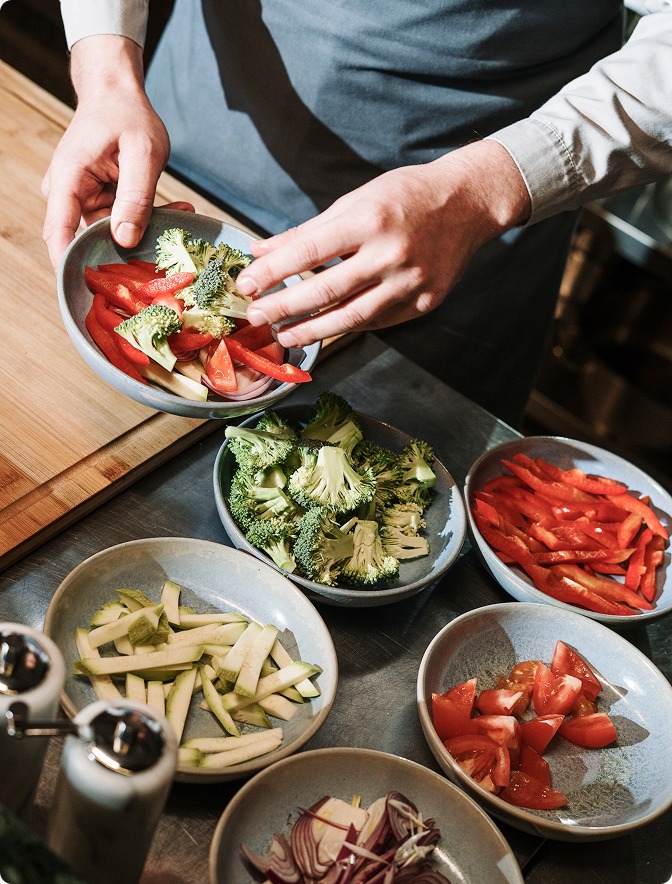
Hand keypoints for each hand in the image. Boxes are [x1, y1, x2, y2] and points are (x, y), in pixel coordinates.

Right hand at [42, 36, 171, 269]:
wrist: (117, 95)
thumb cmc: (127, 115)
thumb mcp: (142, 153)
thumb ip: (136, 197)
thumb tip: (125, 239)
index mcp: (68, 180)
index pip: (60, 232)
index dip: (70, 264)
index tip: (87, 291)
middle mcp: (68, 194)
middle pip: (89, 238)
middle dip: (125, 251)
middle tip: (163, 257)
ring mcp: (83, 200)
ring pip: (111, 233)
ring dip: (145, 231)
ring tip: (180, 217)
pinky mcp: (99, 203)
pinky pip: (122, 221)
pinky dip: (147, 219)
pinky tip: (176, 210)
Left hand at [239, 140, 530, 346]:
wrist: (469, 203)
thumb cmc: (406, 196)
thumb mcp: (355, 200)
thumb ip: (307, 231)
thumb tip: (261, 252)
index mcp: (369, 220)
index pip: (308, 252)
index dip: (272, 273)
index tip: (246, 286)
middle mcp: (391, 254)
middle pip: (325, 292)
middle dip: (284, 307)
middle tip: (256, 317)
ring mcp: (410, 283)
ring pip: (350, 318)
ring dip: (311, 330)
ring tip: (284, 335)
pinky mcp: (424, 302)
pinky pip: (377, 321)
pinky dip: (347, 325)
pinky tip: (324, 328)